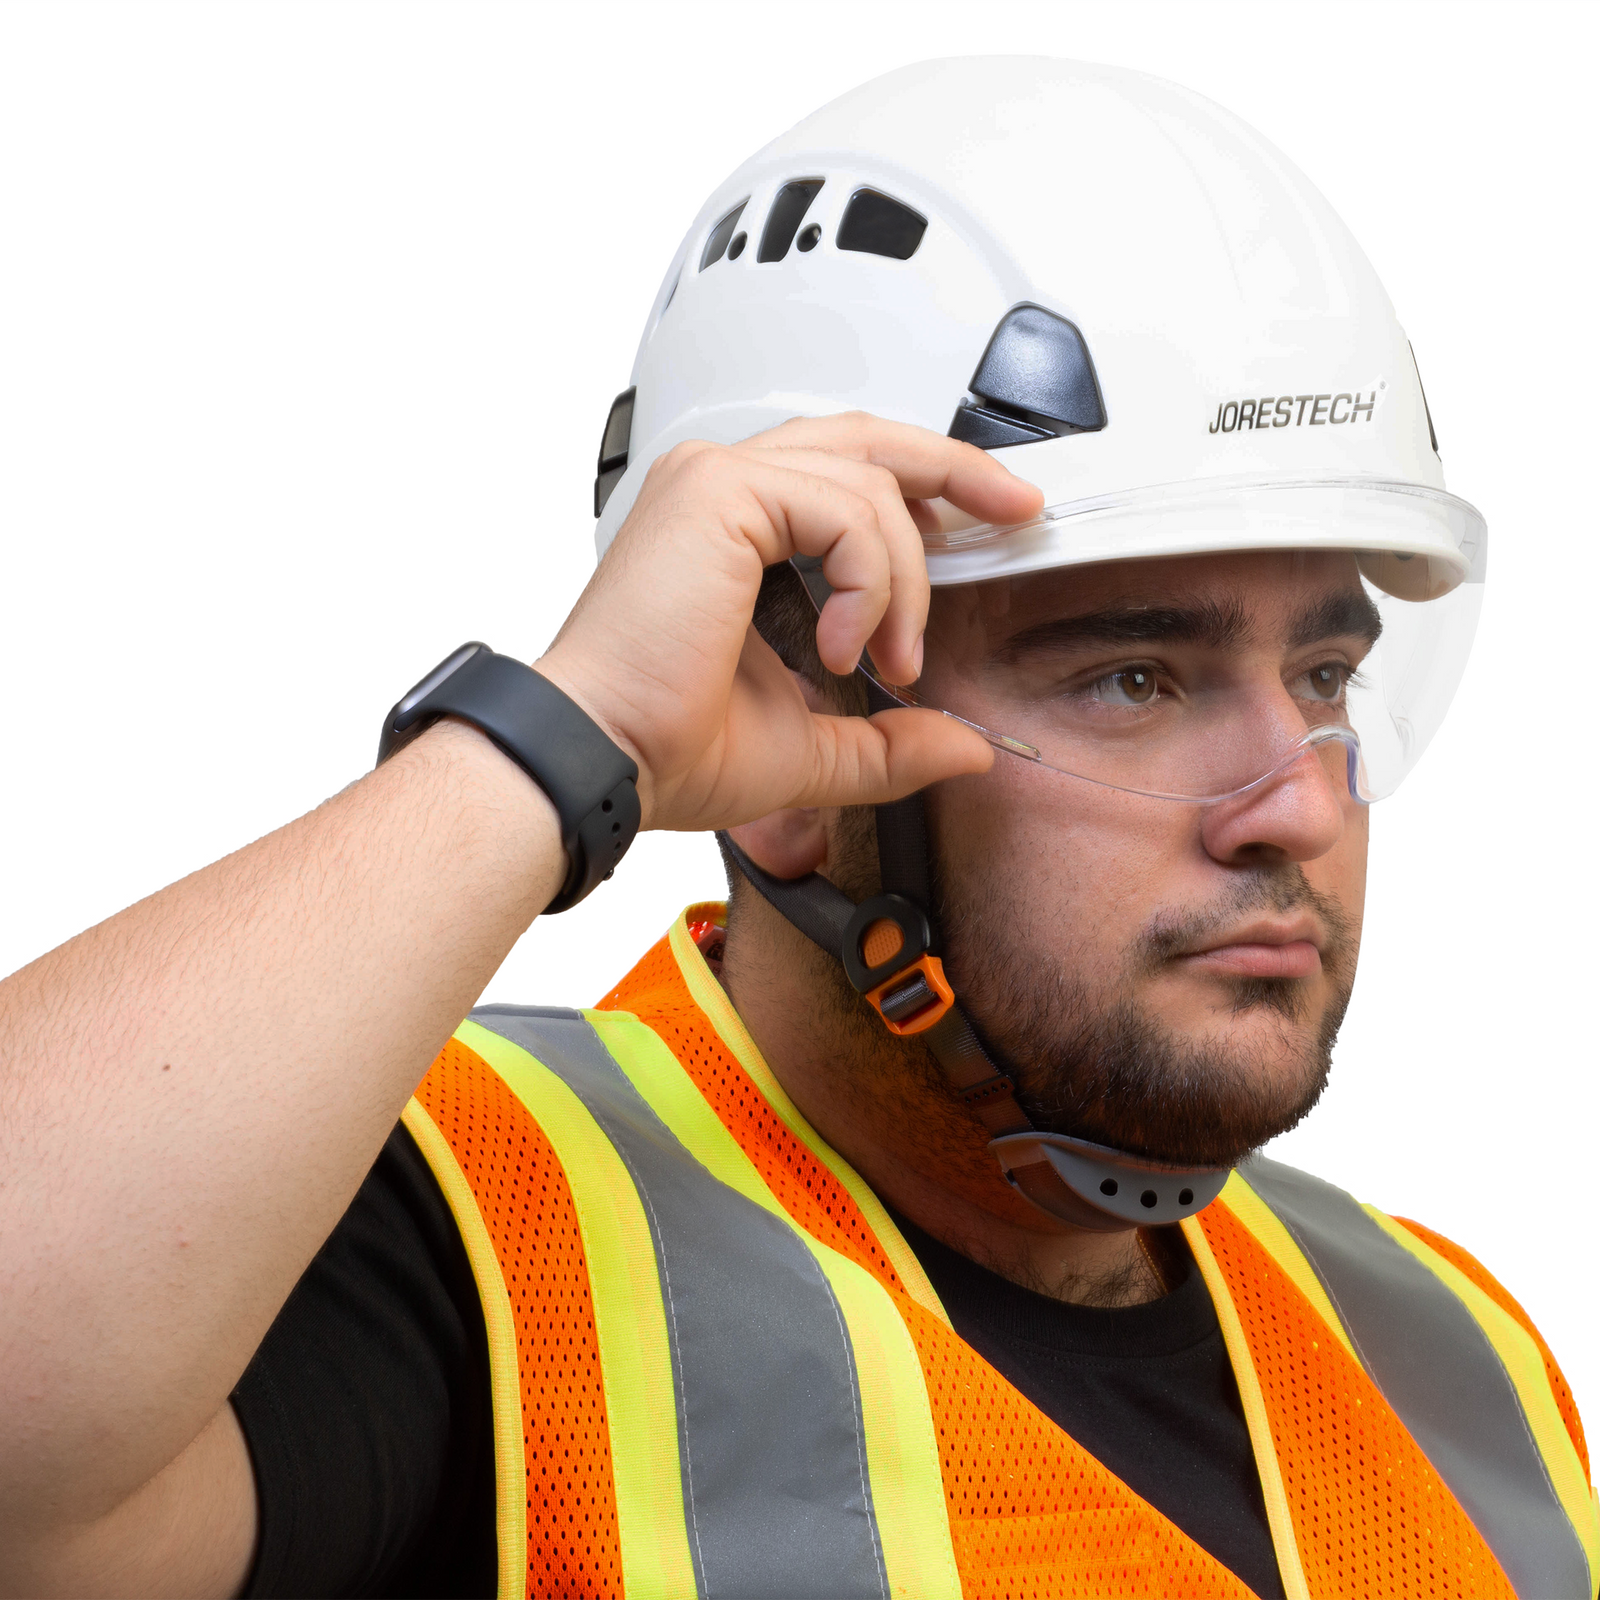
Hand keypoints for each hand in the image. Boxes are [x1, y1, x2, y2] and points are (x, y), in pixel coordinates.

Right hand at [535, 412, 1042, 832]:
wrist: (604, 761)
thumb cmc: (665, 747)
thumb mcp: (811, 749)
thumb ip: (890, 743)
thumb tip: (964, 748)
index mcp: (733, 527)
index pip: (851, 474)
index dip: (930, 491)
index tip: (993, 526)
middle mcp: (721, 487)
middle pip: (871, 441)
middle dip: (957, 472)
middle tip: (1020, 509)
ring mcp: (716, 480)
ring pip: (870, 483)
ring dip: (905, 578)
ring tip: (893, 659)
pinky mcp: (719, 493)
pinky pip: (846, 509)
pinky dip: (870, 579)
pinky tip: (847, 645)